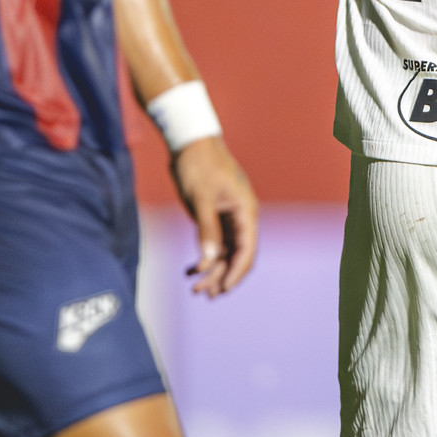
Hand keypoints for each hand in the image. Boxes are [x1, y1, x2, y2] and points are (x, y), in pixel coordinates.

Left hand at [172, 137, 258, 296]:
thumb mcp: (202, 198)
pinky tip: (189, 270)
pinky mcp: (217, 217)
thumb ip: (207, 229)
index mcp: (246, 211)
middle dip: (222, 276)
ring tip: (195, 288)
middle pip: (238, 255)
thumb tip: (210, 260)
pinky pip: (215, 244)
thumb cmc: (199, 166)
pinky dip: (205, 258)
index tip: (222, 289)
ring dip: (212, 271)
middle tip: (201, 293)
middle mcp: (242, 217)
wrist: (190, 143)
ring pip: (226, 253)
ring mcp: (229, 218)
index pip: (248, 250)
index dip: (237, 272)